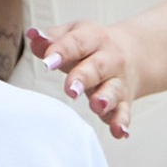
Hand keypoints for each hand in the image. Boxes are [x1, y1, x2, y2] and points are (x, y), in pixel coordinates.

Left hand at [28, 20, 149, 139]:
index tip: (47, 63)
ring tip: (97, 106)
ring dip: (106, 99)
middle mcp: (109, 59)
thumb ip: (52, 39)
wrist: (134, 52)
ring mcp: (118, 81)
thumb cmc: (91, 46)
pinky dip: (122, 122)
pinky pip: (124, 111)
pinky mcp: (124, 101)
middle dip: (84, 78)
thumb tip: (32, 35)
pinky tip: (119, 132)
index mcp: (93, 39)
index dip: (62, 52)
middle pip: (97, 67)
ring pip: (113, 90)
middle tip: (70, 90)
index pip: (77, 44)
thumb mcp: (73, 34)